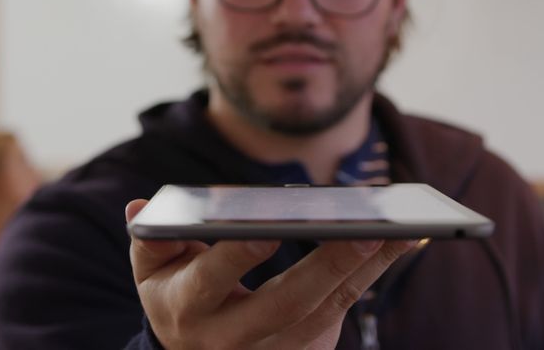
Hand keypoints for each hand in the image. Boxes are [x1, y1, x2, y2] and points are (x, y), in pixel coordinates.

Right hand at [126, 199, 414, 349]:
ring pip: (325, 311)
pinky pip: (343, 311)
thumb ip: (152, 236)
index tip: (263, 227)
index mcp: (187, 307)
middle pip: (285, 304)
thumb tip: (142, 207)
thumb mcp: (153, 270)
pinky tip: (401, 243)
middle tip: (364, 227)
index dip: (235, 256)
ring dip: (364, 270)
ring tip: (400, 229)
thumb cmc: (177, 294)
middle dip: (326, 266)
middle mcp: (231, 338)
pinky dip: (371, 276)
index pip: (210, 280)